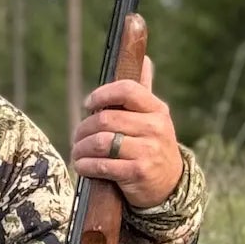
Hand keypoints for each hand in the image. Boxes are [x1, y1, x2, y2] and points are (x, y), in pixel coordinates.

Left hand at [70, 54, 183, 209]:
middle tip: (76, 136)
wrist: (169, 184)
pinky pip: (102, 165)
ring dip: (81, 148)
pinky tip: (81, 165)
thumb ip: (143, 92)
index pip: (128, 90)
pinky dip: (85, 165)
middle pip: (106, 119)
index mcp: (157, 110)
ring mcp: (148, 151)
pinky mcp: (137, 173)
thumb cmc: (152, 145)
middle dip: (83, 128)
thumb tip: (144, 59)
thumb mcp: (153, 118)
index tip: (89, 104)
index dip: (102, 94)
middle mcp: (155, 128)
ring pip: (101, 142)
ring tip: (77, 151)